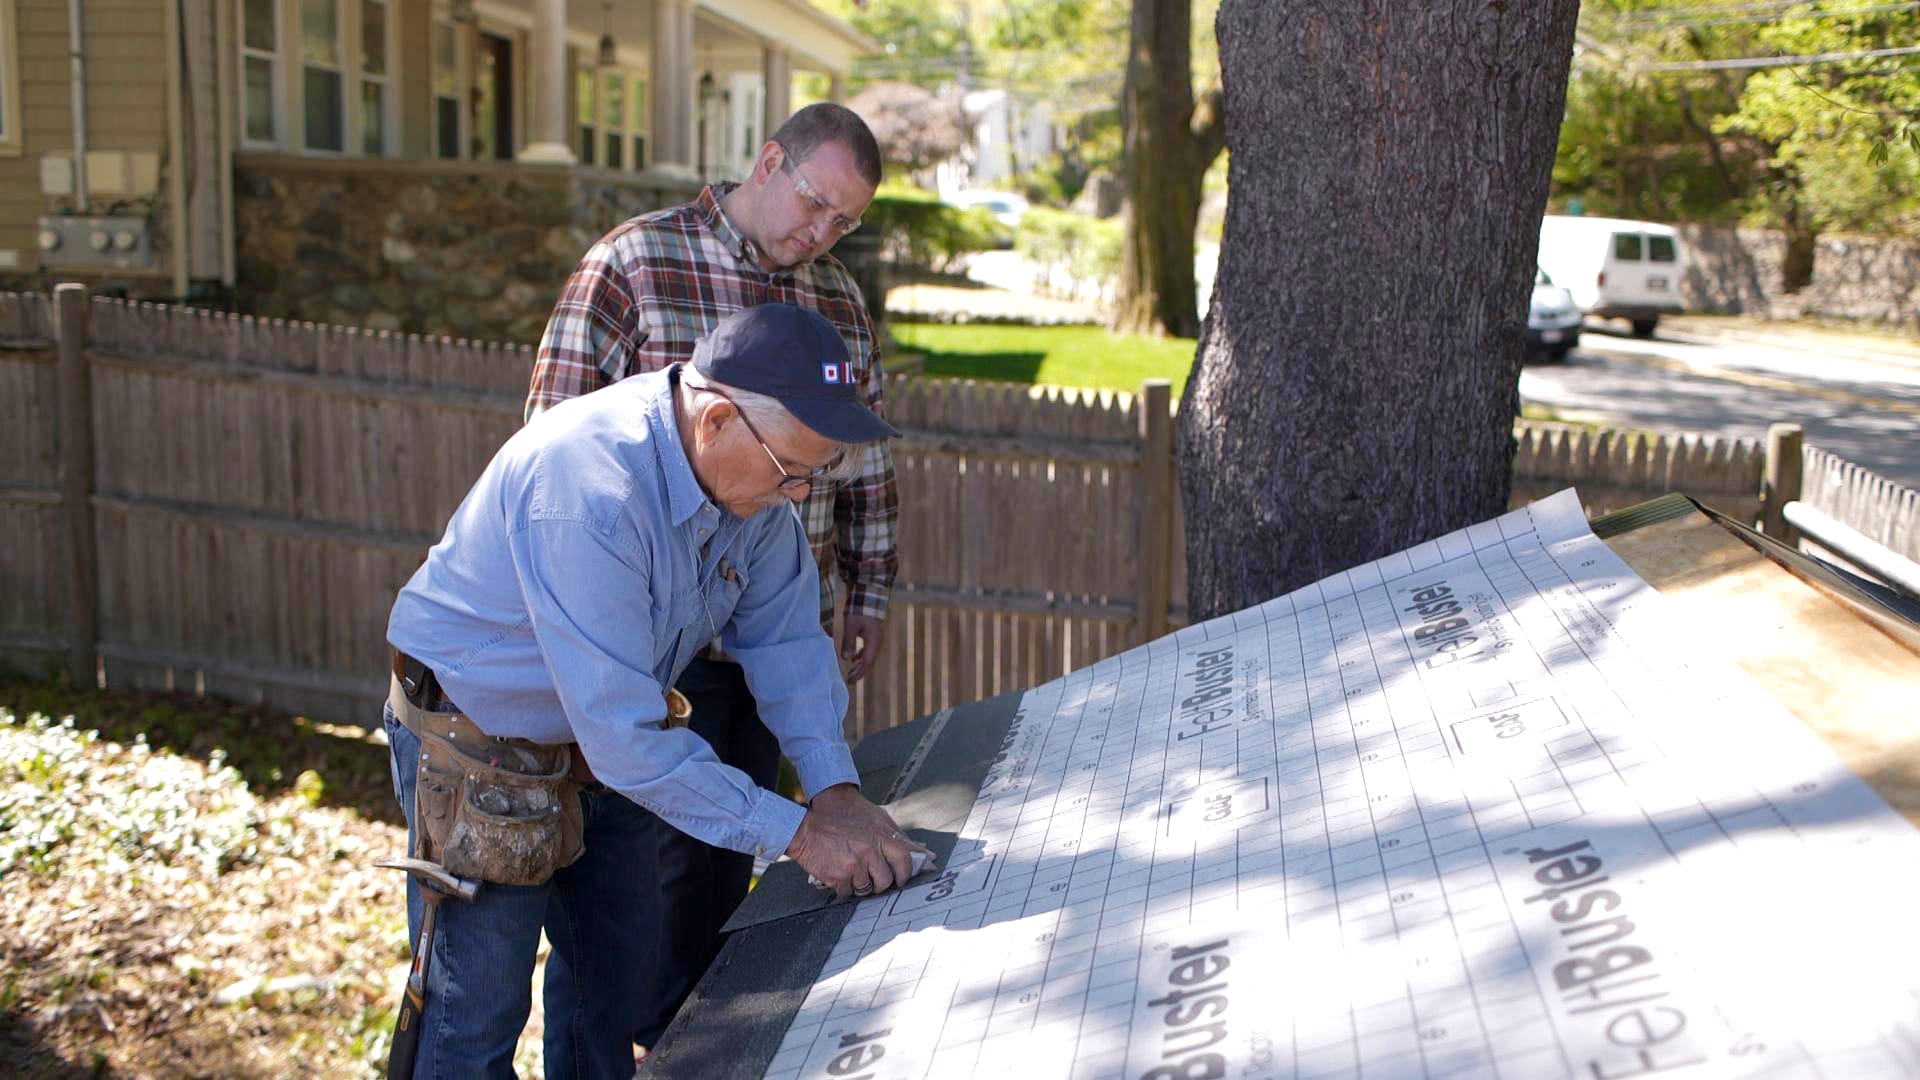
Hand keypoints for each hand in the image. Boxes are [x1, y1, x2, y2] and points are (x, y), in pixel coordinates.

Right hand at [783, 783, 930, 898]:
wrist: (806, 825)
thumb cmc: (843, 818)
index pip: (904, 860)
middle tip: (871, 876)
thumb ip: (900, 837)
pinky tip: (837, 871)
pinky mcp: (838, 876)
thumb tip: (927, 853)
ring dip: (859, 884)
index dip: (904, 874)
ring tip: (850, 869)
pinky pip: (847, 892)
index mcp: (880, 835)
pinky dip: (843, 886)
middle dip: (880, 882)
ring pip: (866, 888)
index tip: (901, 879)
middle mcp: (869, 850)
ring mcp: (853, 864)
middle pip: (885, 880)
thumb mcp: (876, 819)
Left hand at [839, 613, 886, 683]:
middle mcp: (877, 642)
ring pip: (869, 657)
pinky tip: (854, 659)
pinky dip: (861, 656)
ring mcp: (876, 639)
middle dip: (859, 672)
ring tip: (851, 672)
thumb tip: (846, 658)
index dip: (858, 673)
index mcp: (873, 641)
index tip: (849, 680)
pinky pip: (868, 650)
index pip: (867, 662)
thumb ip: (849, 642)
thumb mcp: (851, 625)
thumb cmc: (860, 610)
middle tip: (849, 681)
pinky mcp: (873, 635)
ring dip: (860, 666)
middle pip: (869, 662)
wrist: (870, 595)